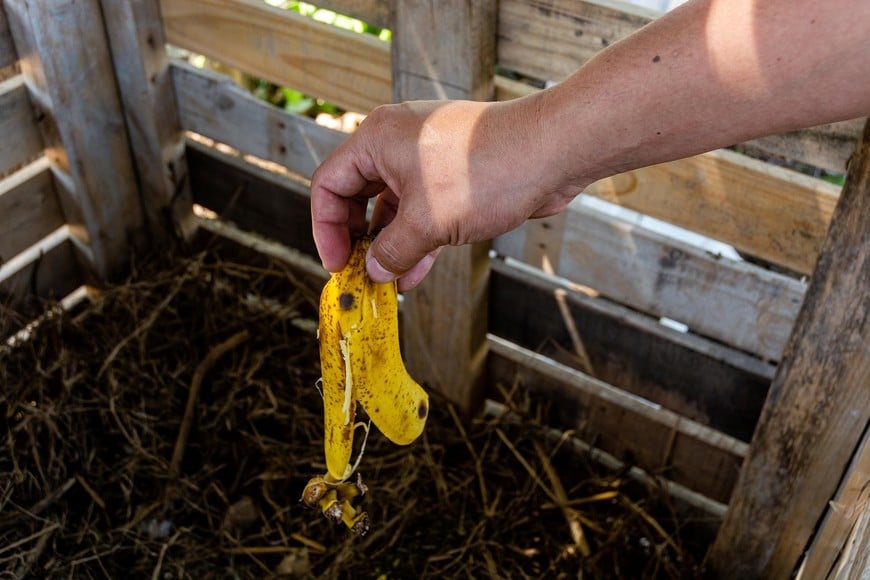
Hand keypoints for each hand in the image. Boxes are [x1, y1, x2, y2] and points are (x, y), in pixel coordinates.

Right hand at [309, 95, 585, 289]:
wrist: (553, 152)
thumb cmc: (488, 171)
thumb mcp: (428, 221)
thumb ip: (393, 250)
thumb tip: (374, 271)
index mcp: (378, 139)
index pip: (329, 184)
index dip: (325, 228)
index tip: (337, 264)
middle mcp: (397, 143)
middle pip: (357, 196)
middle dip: (357, 240)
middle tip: (358, 275)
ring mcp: (426, 158)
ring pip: (393, 207)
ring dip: (390, 246)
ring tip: (386, 284)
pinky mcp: (452, 175)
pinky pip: (422, 210)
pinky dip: (417, 240)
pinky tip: (414, 274)